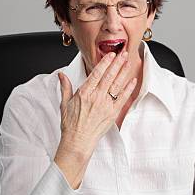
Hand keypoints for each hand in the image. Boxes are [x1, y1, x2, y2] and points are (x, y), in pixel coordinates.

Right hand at [54, 51, 136, 187]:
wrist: (78, 141)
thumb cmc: (71, 125)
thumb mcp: (64, 104)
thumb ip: (65, 87)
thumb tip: (61, 75)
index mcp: (84, 93)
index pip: (96, 73)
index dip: (105, 62)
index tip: (110, 54)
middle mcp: (96, 97)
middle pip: (109, 76)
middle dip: (117, 63)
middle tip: (124, 53)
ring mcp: (106, 105)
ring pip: (117, 84)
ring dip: (124, 72)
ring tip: (129, 62)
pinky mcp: (112, 113)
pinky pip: (123, 98)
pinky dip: (128, 88)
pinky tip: (133, 80)